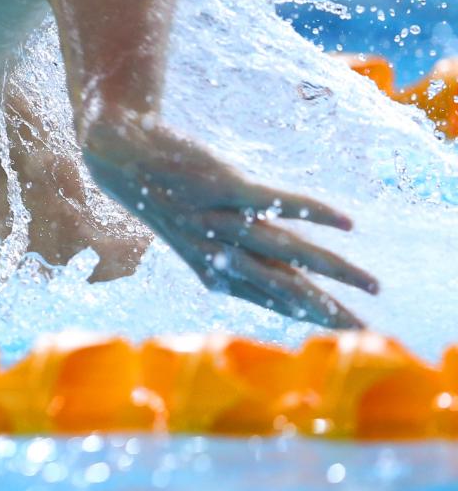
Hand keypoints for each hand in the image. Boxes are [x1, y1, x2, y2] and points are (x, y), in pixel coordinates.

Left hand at [80, 110, 377, 327]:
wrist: (119, 155)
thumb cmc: (164, 196)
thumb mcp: (196, 234)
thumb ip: (233, 258)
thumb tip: (272, 277)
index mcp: (212, 271)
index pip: (271, 301)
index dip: (308, 319)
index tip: (349, 335)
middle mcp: (218, 252)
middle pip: (283, 287)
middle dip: (325, 311)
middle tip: (368, 332)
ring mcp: (220, 219)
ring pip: (285, 250)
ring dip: (331, 268)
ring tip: (372, 283)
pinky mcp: (222, 185)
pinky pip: (274, 202)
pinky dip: (311, 212)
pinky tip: (346, 223)